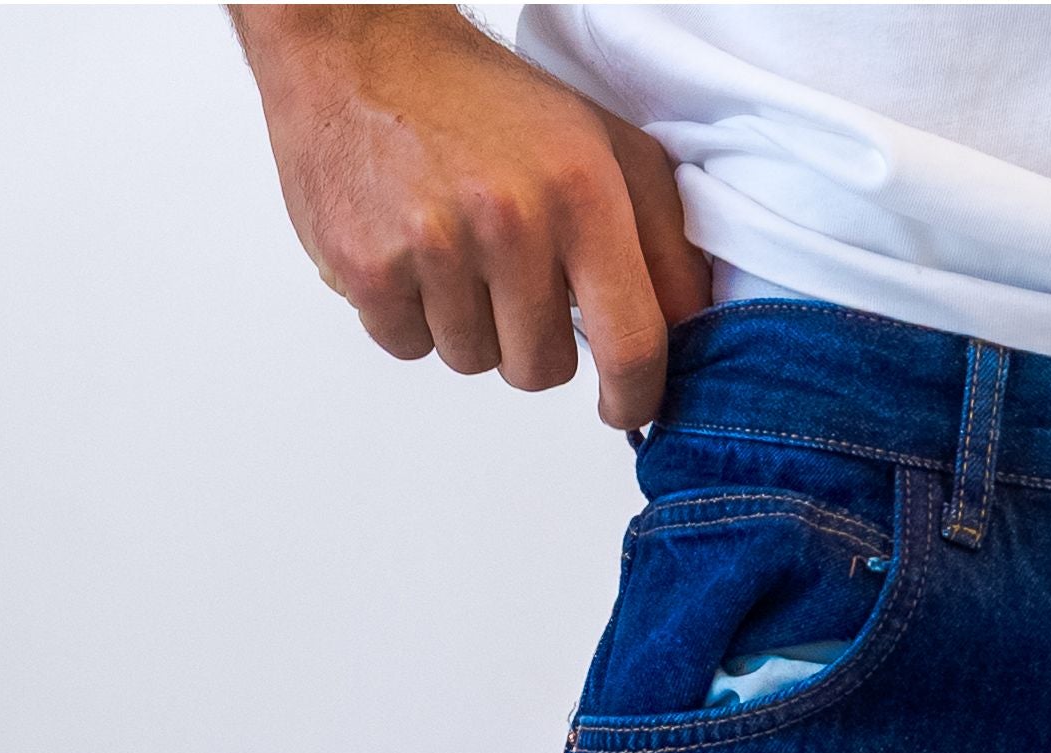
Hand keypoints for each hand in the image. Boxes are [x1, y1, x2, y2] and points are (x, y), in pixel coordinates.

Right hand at [229, 4, 712, 426]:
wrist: (359, 47)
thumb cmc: (487, 100)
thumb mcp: (600, 142)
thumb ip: (661, 236)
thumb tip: (692, 330)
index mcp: (581, 188)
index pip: (634, 343)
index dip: (636, 395)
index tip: (628, 407)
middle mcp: (511, 216)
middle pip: (543, 368)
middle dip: (532, 339)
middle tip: (509, 271)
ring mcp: (436, 243)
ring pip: (475, 361)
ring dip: (469, 323)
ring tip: (453, 245)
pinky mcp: (369, 266)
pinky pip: (411, 347)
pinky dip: (410, 314)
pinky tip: (408, 249)